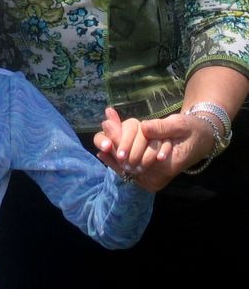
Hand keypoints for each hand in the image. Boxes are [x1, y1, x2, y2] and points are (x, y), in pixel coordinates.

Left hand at [94, 108, 217, 191]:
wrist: (202, 139)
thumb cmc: (192, 130)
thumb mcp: (179, 125)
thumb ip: (161, 128)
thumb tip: (143, 127)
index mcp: (166, 166)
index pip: (136, 158)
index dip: (120, 143)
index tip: (107, 126)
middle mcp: (158, 177)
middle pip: (128, 164)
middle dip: (115, 147)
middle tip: (103, 130)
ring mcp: (152, 178)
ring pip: (126, 168)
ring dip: (113, 155)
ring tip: (101, 143)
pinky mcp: (149, 173)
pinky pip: (129, 169)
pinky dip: (116, 159)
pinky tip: (104, 151)